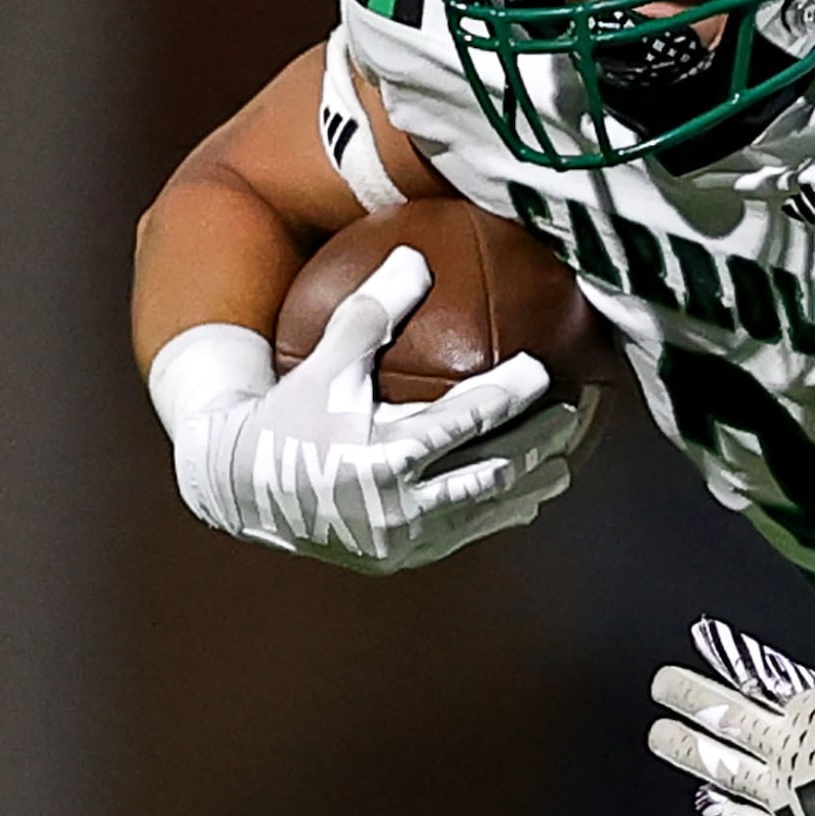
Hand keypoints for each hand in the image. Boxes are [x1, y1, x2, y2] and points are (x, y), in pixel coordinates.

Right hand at [148, 248, 578, 573]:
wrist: (241, 492)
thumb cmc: (287, 417)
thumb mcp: (324, 366)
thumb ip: (370, 314)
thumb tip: (415, 257)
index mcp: (383, 457)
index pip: (466, 421)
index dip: (511, 395)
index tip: (542, 369)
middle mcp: (400, 506)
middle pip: (493, 470)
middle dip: (539, 442)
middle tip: (573, 412)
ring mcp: (406, 540)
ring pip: (487, 510)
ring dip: (530, 485)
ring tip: (563, 462)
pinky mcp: (404, 559)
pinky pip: (466, 534)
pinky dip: (499, 513)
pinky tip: (525, 496)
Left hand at [649, 560, 814, 815]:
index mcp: (812, 711)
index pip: (759, 677)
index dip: (727, 658)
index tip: (699, 639)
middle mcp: (786, 753)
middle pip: (729, 720)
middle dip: (691, 699)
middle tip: (659, 685)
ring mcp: (784, 800)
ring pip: (726, 769)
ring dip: (689, 751)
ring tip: (657, 737)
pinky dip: (723, 812)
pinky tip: (705, 803)